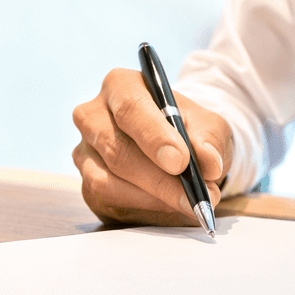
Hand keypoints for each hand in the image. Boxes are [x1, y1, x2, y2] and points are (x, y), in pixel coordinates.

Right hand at [72, 68, 232, 225]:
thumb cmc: (188, 130)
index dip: (154, 137)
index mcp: (120, 86)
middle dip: (158, 179)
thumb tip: (209, 163)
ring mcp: (84, 151)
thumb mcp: (208, 126)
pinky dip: (141, 208)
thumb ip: (210, 140)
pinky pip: (107, 201)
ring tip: (189, 203)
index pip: (130, 108)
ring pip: (107, 181)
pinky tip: (168, 206)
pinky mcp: (86, 183)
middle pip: (116, 149)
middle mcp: (92, 116)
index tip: (181, 162)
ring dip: (152, 198)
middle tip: (193, 196)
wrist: (175, 148)